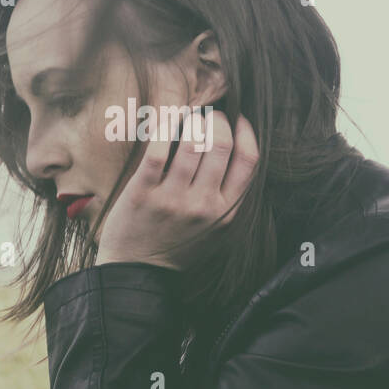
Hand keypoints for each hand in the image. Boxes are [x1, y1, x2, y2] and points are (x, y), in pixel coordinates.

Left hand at [94, 109, 258, 271]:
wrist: (139, 272)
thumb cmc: (180, 245)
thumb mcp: (217, 229)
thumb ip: (230, 195)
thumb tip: (238, 147)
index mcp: (227, 211)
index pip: (249, 159)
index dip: (246, 130)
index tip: (238, 117)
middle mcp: (204, 205)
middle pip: (221, 143)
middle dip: (217, 119)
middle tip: (209, 115)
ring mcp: (173, 199)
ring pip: (192, 141)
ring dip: (192, 120)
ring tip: (189, 117)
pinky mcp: (143, 193)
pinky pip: (157, 149)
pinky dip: (163, 126)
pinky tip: (166, 119)